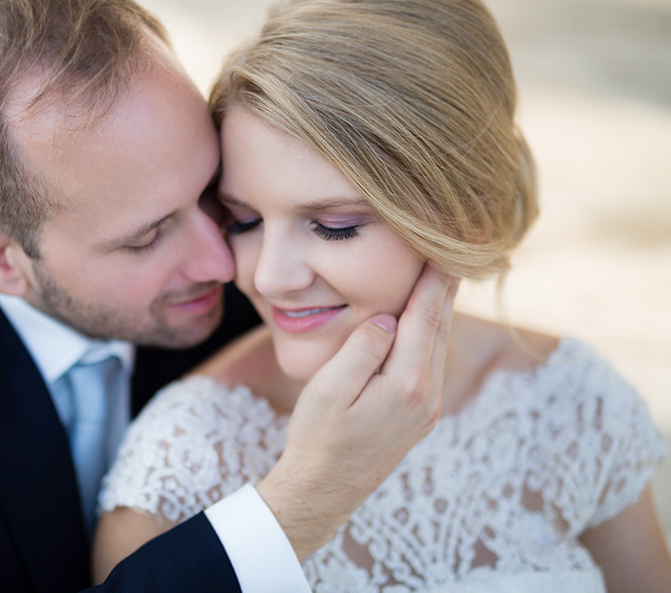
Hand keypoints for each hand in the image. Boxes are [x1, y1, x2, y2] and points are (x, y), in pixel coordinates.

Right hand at [256, 264, 457, 560]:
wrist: (323, 491)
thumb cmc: (318, 439)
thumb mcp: (330, 389)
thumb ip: (362, 349)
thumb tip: (387, 317)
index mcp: (407, 384)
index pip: (425, 317)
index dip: (433, 280)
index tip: (442, 248)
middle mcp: (427, 396)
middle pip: (440, 329)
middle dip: (444, 289)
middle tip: (451, 251)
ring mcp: (427, 409)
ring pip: (439, 348)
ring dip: (440, 312)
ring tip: (442, 279)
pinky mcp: (419, 417)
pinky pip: (431, 365)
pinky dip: (431, 336)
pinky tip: (425, 324)